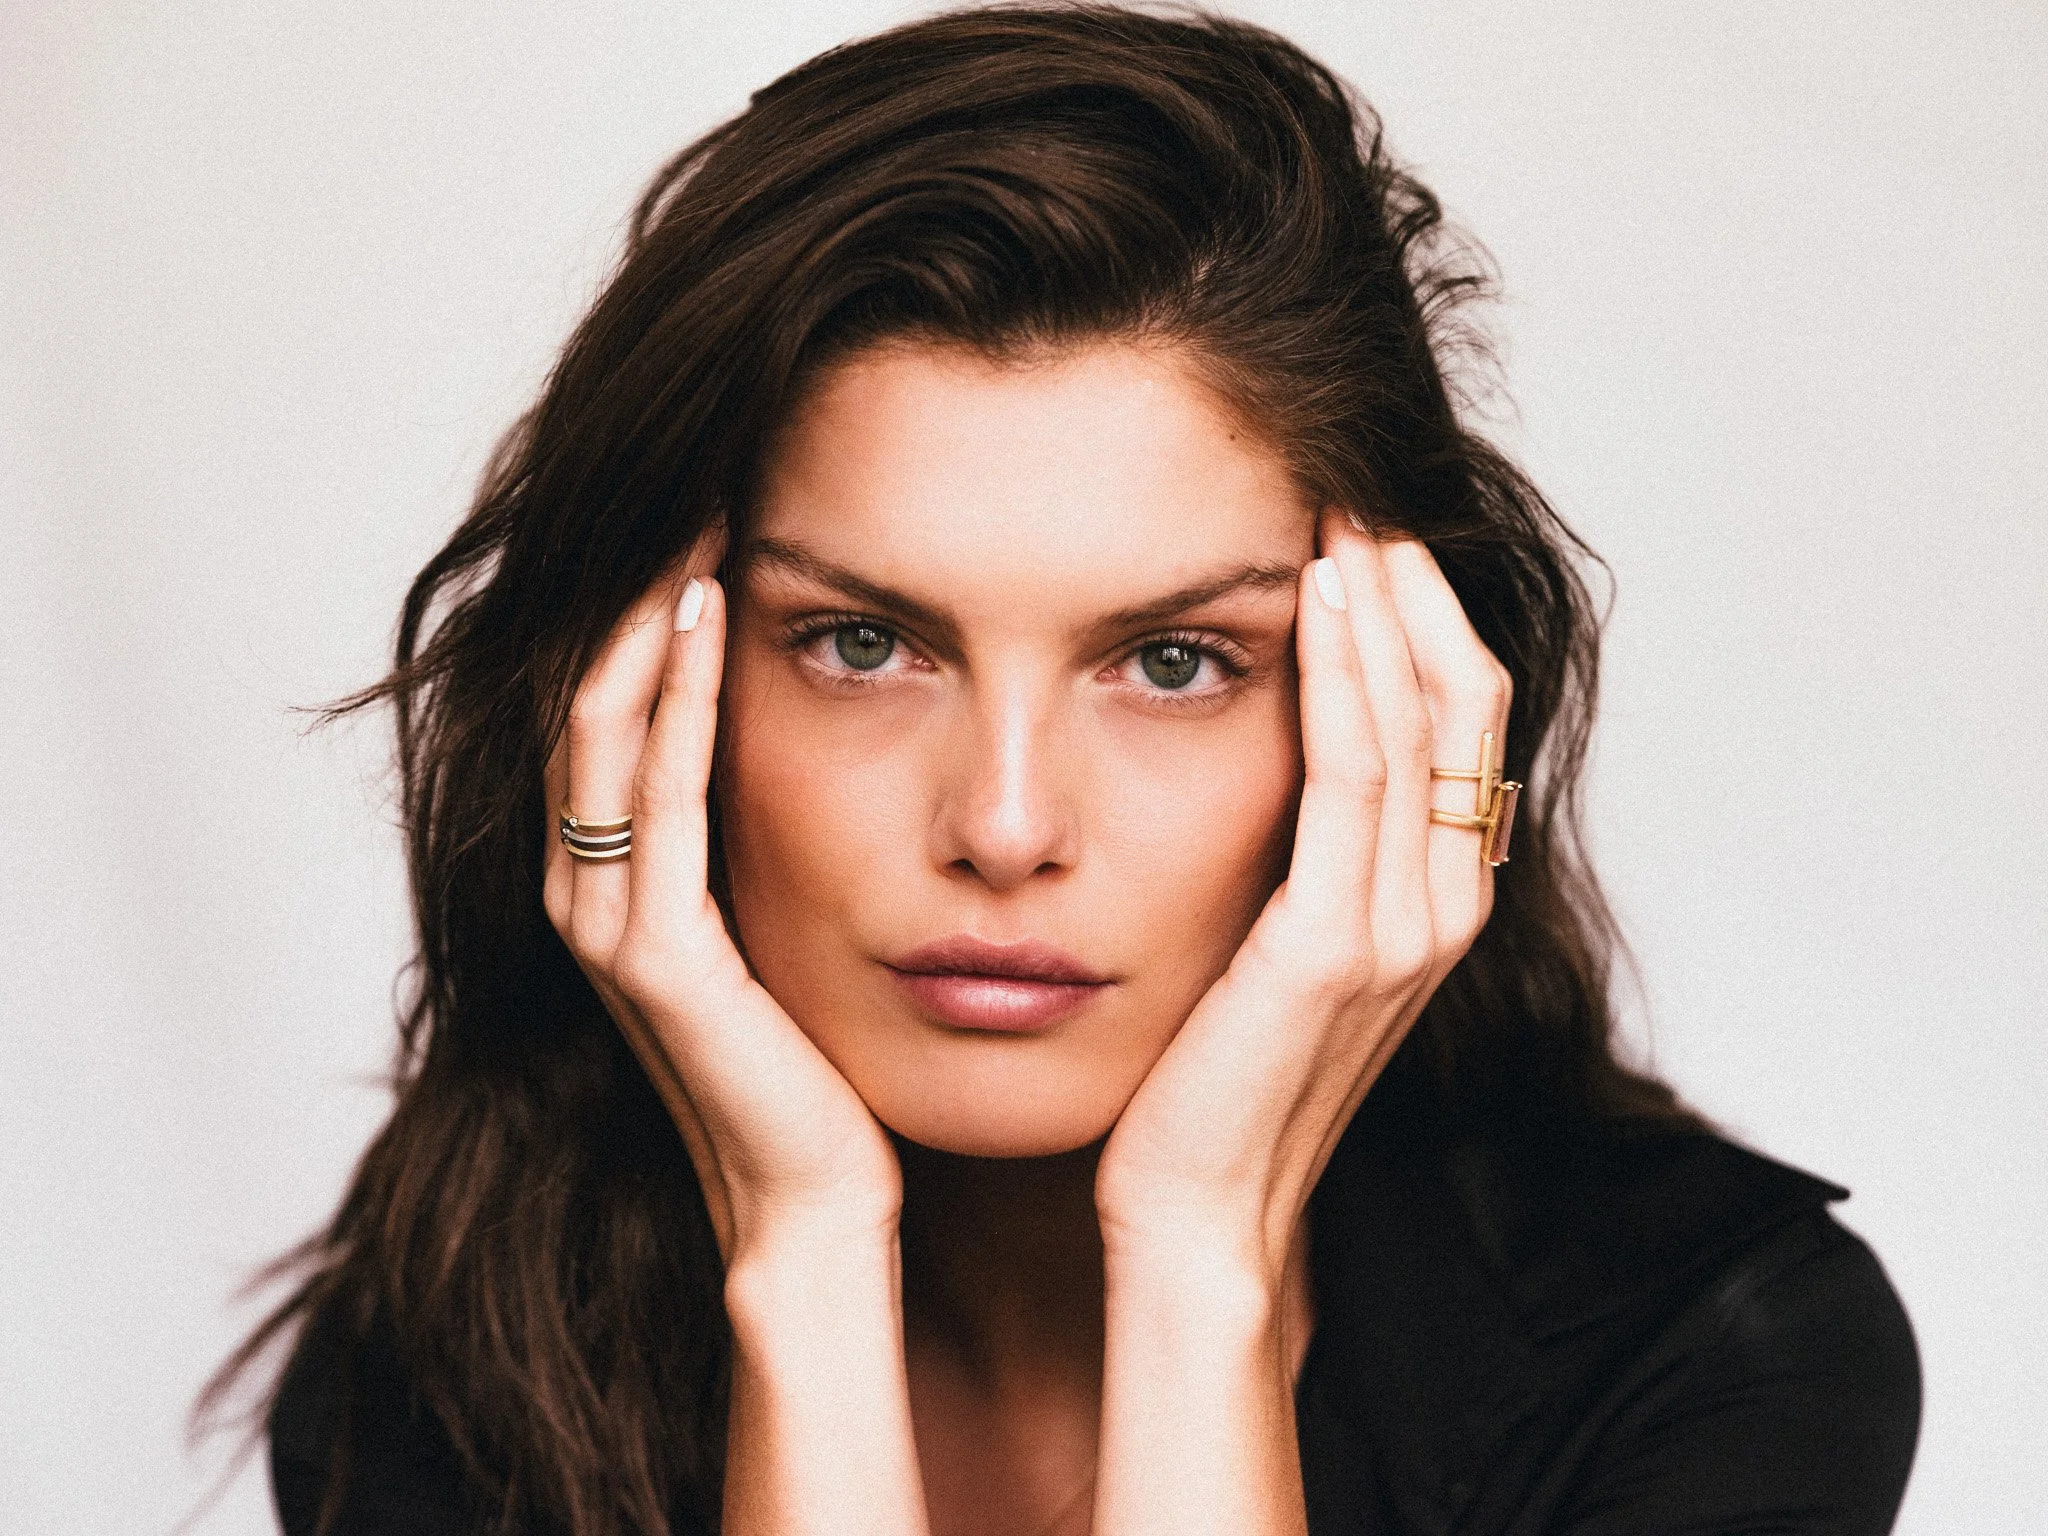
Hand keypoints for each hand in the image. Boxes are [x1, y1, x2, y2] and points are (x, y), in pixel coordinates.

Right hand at [542, 539, 900, 1265]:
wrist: (812, 1202)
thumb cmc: (813, 1068)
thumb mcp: (779, 925)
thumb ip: (760, 840)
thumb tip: (815, 734)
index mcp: (617, 882)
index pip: (611, 714)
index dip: (642, 613)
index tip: (704, 516)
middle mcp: (592, 893)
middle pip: (590, 702)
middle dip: (636, 593)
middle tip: (692, 485)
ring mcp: (612, 926)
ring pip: (606, 735)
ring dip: (646, 623)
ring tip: (692, 523)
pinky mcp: (660, 960)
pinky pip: (658, 804)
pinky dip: (678, 708)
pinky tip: (706, 628)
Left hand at [1096, 510, 1512, 1277]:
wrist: (1197, 1211)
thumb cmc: (1216, 1078)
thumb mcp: (1273, 945)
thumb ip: (1303, 856)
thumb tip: (1269, 744)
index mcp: (1435, 903)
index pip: (1460, 726)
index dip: (1427, 620)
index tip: (1365, 533)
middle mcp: (1441, 907)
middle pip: (1463, 706)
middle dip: (1416, 591)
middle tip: (1357, 492)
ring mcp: (1400, 929)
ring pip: (1420, 725)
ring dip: (1384, 609)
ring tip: (1339, 515)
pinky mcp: (1333, 946)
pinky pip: (1354, 778)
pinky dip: (1346, 676)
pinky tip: (1316, 600)